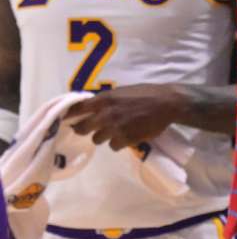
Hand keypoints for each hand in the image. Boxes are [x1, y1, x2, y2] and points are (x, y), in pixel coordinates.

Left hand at [64, 84, 185, 149]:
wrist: (168, 103)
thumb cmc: (148, 93)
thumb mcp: (124, 91)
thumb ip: (108, 100)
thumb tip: (93, 106)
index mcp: (104, 100)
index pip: (77, 109)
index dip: (69, 116)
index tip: (66, 120)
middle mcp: (106, 114)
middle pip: (82, 129)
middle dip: (86, 130)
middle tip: (92, 129)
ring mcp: (115, 128)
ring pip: (97, 139)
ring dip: (105, 137)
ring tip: (117, 132)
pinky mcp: (125, 139)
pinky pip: (113, 146)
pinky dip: (119, 143)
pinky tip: (128, 136)